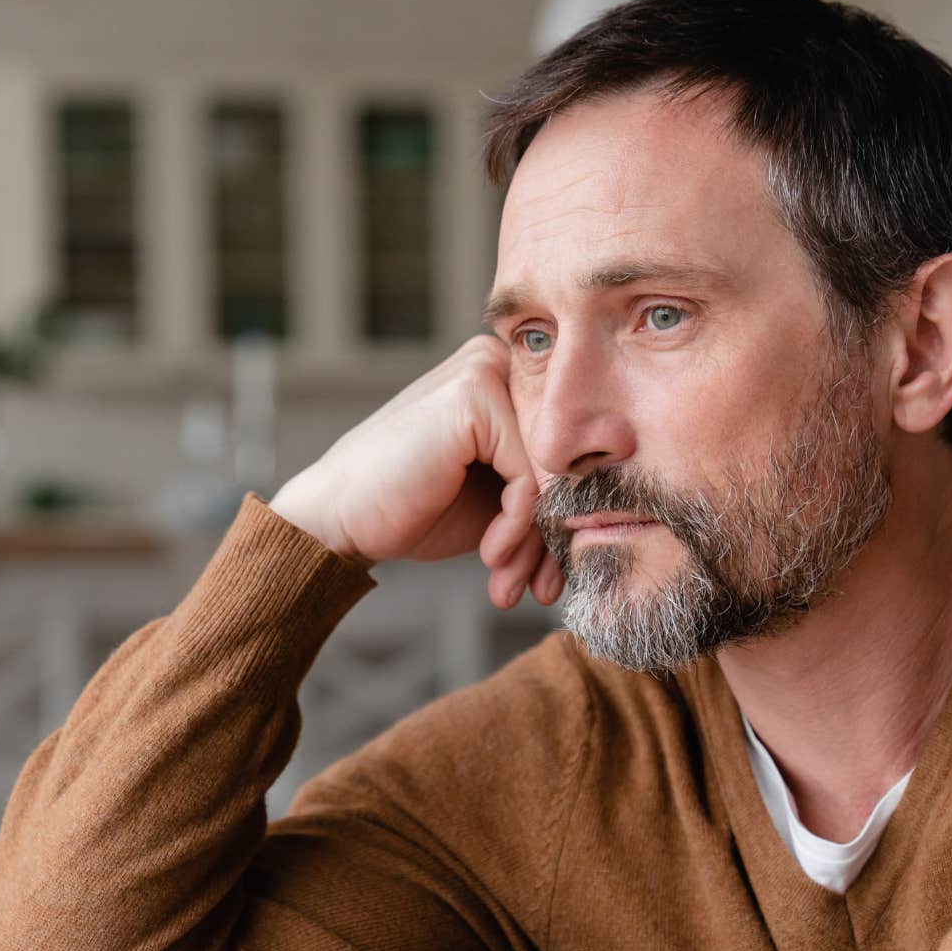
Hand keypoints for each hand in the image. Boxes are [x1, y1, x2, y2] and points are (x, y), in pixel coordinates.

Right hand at [269, 335, 563, 608]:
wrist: (338, 519)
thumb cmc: (410, 508)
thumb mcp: (493, 497)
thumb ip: (543, 486)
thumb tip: (613, 505)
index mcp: (504, 377)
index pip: (564, 449)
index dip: (560, 517)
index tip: (546, 574)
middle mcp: (497, 361)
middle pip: (563, 459)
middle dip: (552, 536)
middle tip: (535, 589)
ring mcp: (485, 372)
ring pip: (551, 472)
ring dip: (534, 542)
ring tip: (509, 583)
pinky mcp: (475, 397)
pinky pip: (529, 477)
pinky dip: (517, 527)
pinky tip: (490, 554)